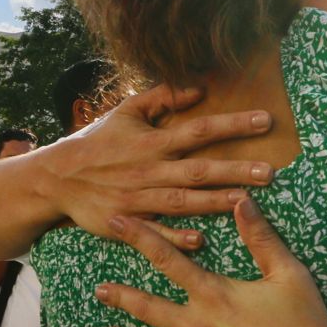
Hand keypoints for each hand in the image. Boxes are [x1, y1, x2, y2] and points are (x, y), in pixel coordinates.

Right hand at [42, 84, 276, 237]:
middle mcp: (148, 171)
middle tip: (270, 171)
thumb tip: (199, 87)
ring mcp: (139, 200)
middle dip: (235, 170)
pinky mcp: (127, 224)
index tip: (265, 120)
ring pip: (183, 202)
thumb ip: (163, 97)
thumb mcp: (126, 111)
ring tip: (247, 201)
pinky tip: (200, 239)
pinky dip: (175, 237)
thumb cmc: (97, 142)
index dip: (232, 124)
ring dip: (214, 202)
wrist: (56, 178)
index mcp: (151, 142)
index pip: (199, 130)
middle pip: (198, 170)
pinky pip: (155, 232)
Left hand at [94, 195, 326, 326]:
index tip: (117, 224)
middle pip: (147, 307)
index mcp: (213, 294)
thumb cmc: (305, 324)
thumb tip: (241, 201)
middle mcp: (196, 326)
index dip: (140, 238)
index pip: (167, 259)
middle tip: (99, 289)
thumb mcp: (287, 273)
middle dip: (121, 296)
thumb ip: (261, 237)